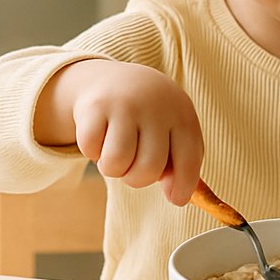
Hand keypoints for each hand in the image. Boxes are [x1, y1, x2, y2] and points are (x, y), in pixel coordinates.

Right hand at [36, 60, 203, 205]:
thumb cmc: (151, 117)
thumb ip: (181, 163)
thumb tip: (177, 197)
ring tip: (116, 153)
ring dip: (113, 168)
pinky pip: (90, 150)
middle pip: (148, 168)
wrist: (117, 80)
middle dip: (137, 179)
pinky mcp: (95, 106)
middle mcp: (155, 107)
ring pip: (116, 163)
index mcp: (182, 115)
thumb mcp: (173, 130)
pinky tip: (100, 137)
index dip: (183, 186)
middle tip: (133, 166)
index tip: (175, 199)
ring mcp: (125, 105)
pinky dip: (92, 153)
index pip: (189, 159)